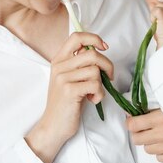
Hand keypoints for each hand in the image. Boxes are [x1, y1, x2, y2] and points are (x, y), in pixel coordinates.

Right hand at [25, 32, 112, 162]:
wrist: (53, 126)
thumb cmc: (67, 102)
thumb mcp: (71, 78)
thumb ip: (80, 63)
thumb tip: (98, 50)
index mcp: (59, 59)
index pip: (77, 37)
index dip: (94, 38)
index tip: (104, 47)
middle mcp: (59, 66)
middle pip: (92, 54)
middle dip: (107, 66)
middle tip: (108, 77)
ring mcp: (63, 78)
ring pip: (95, 70)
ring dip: (102, 84)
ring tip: (94, 93)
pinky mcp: (69, 90)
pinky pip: (95, 84)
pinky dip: (99, 94)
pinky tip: (92, 100)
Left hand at [126, 110, 162, 162]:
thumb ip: (156, 110)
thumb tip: (135, 112)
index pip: (133, 125)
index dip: (130, 122)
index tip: (133, 120)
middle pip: (137, 139)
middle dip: (139, 133)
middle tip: (146, 128)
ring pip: (147, 149)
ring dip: (151, 143)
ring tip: (161, 136)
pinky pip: (159, 158)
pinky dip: (162, 152)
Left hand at [150, 0, 162, 46]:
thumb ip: (160, 10)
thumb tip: (152, 3)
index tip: (161, 12)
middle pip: (161, 2)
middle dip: (157, 10)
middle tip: (159, 21)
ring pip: (156, 6)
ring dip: (154, 14)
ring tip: (158, 23)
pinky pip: (154, 10)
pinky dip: (152, 17)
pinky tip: (156, 23)